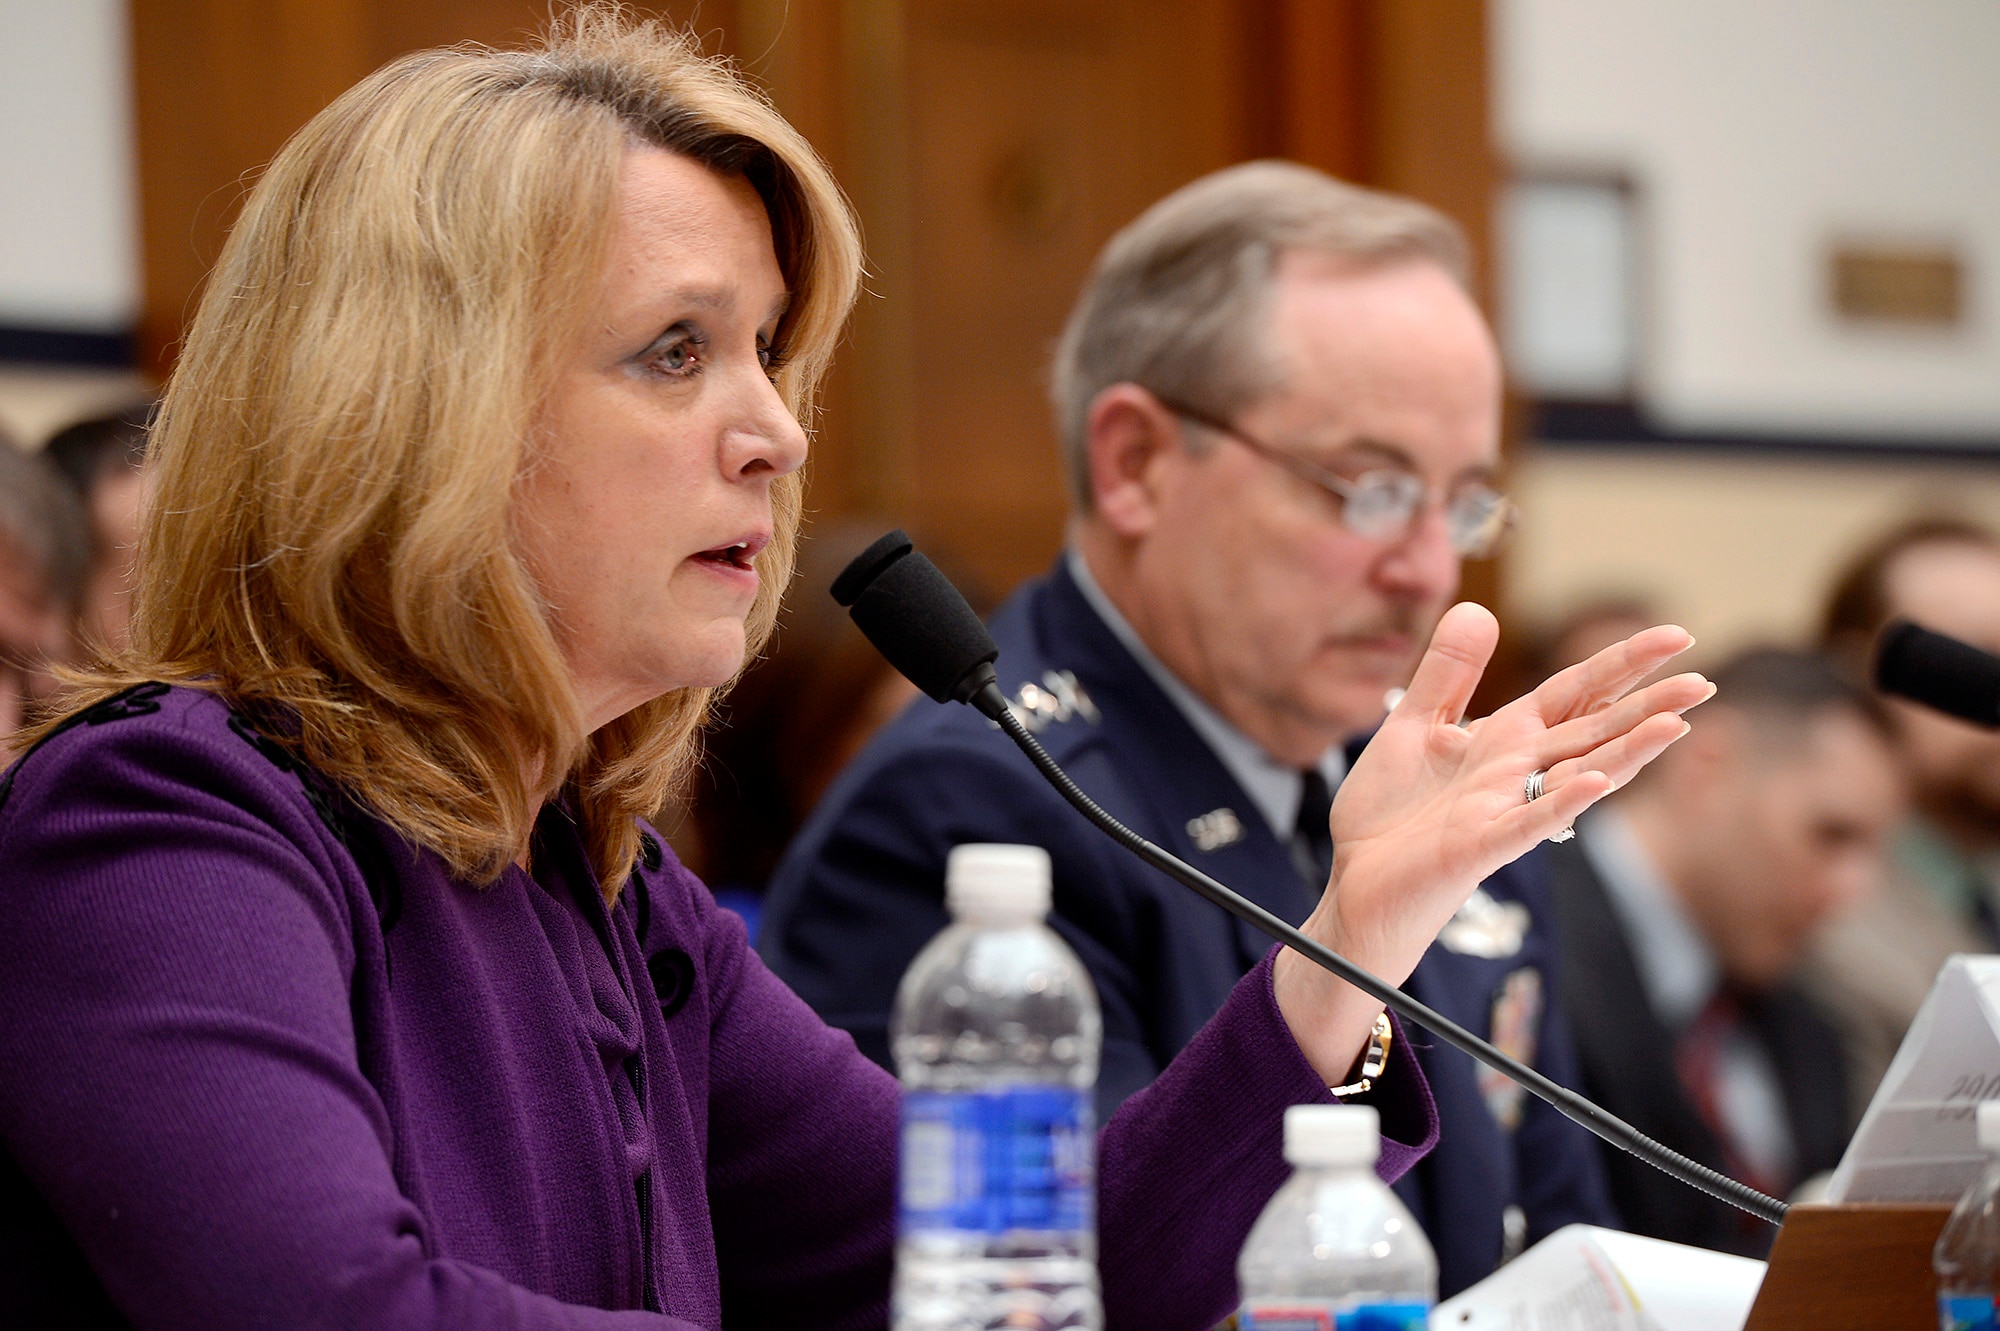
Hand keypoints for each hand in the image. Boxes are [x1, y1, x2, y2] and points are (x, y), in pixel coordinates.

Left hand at [1273, 602, 1711, 1082]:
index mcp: (1504, 739)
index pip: (1576, 692)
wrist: (1356, 882)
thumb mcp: (1411, 724)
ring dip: (1626, 751)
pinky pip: (1528, 822)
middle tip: (1704, 681)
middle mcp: (1516, 773)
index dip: (1622, 664)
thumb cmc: (1389, 814)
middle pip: (1593, 731)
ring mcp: (1504, 811)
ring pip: (1578, 775)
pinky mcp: (1478, 847)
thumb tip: (1477, 605)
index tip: (1676, 636)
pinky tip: (1595, 780)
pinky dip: (1562, 801)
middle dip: (1648, 706)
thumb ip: (1447, 671)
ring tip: (1677, 723)